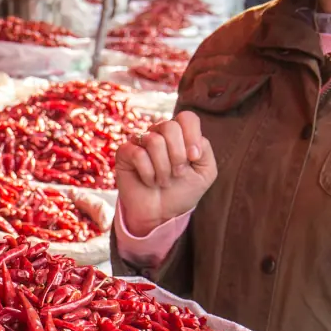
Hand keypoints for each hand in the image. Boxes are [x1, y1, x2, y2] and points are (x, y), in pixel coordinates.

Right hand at [115, 111, 217, 235]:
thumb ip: (205, 150)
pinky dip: (148, 174)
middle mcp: (159, 133)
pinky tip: (149, 181)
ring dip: (163, 169)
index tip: (193, 158)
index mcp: (180, 134)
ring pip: (154, 141)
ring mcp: (140, 141)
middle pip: (170, 127)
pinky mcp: (125, 152)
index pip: (187, 118)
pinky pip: (138, 154)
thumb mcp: (205, 172)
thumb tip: (189, 144)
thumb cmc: (183, 191)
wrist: (161, 213)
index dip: (192, 136)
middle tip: (177, 173)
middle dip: (178, 155)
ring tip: (163, 181)